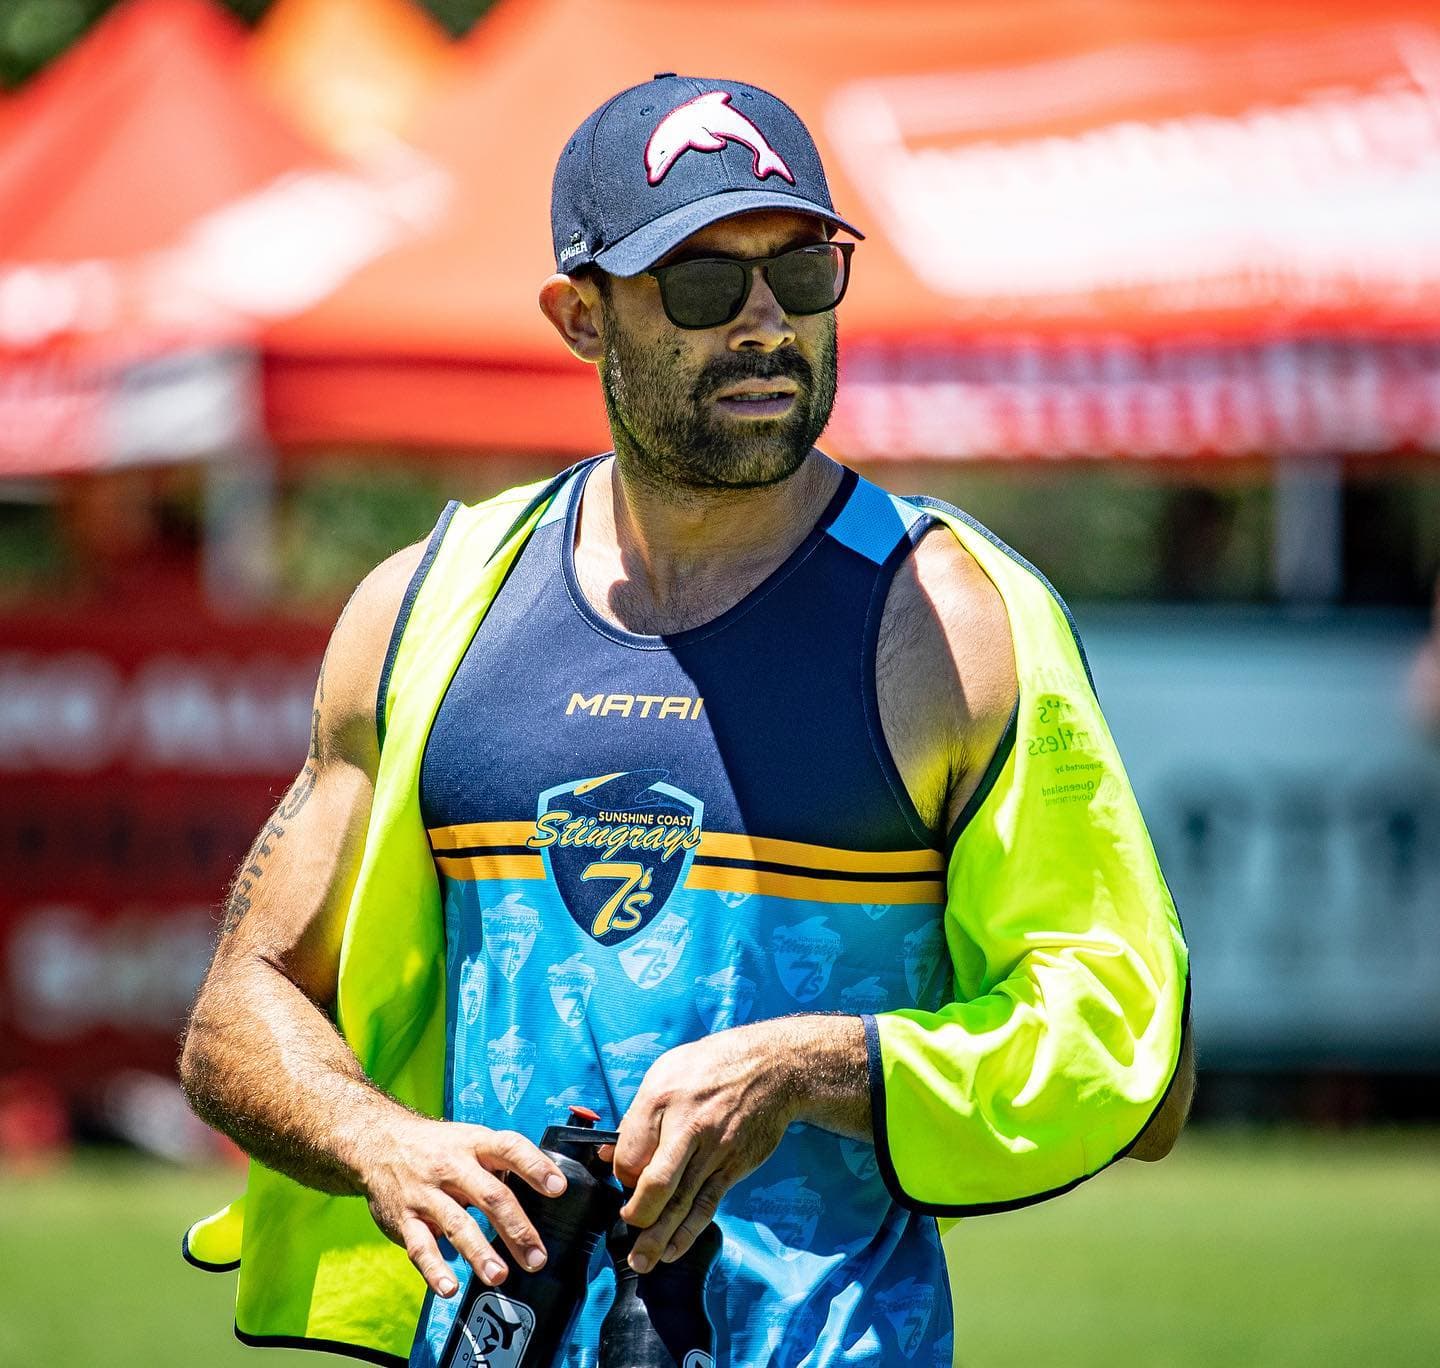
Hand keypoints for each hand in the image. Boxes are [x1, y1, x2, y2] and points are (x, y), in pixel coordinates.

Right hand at [358, 1114, 567, 1298]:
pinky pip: (420, 1247)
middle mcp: (451, 1166)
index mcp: (475, 1144)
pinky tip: (449, 1288)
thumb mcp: (471, 1140)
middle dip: (517, 1228)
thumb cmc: (440, 1146)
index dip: (535, 1167)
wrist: (380, 1142)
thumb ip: (502, 1163)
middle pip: (490, 1195)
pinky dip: (434, 1270)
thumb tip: (547, 1191)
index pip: (510, 1148)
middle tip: (537, 1257)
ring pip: (457, 1224)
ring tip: (500, 1275)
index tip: (558, 1189)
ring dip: (480, 1253)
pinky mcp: (404, 1219)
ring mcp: (426, 1193)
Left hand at [603, 1022, 798, 1273]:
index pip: (629, 1152)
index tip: (624, 1180)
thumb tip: (610, 1152)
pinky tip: (673, 1250)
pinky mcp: (734, 1166)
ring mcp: (715, 1149)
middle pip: (656, 1183)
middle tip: (626, 1225)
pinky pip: (707, 1205)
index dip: (620, 1174)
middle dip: (636, 1214)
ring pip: (682, 1203)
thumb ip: (639, 1115)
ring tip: (641, 1261)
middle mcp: (688, 1126)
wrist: (769, 1067)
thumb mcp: (666, 1072)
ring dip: (658, 1237)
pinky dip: (688, 1232)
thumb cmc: (710, 1067)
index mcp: (662, 1099)